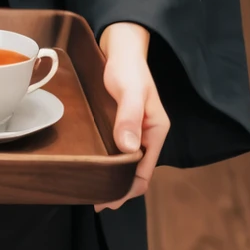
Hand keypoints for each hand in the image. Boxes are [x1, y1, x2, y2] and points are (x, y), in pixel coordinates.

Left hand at [95, 22, 169, 211]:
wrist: (121, 48)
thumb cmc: (128, 67)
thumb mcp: (130, 91)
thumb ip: (129, 117)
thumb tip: (128, 148)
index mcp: (156, 131)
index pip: (145, 171)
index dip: (128, 189)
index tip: (108, 201)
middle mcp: (147, 134)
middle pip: (137, 171)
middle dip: (119, 189)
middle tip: (95, 202)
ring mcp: (135, 131)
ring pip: (127, 163)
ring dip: (113, 178)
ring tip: (93, 190)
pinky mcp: (122, 125)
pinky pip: (118, 151)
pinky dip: (109, 163)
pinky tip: (94, 168)